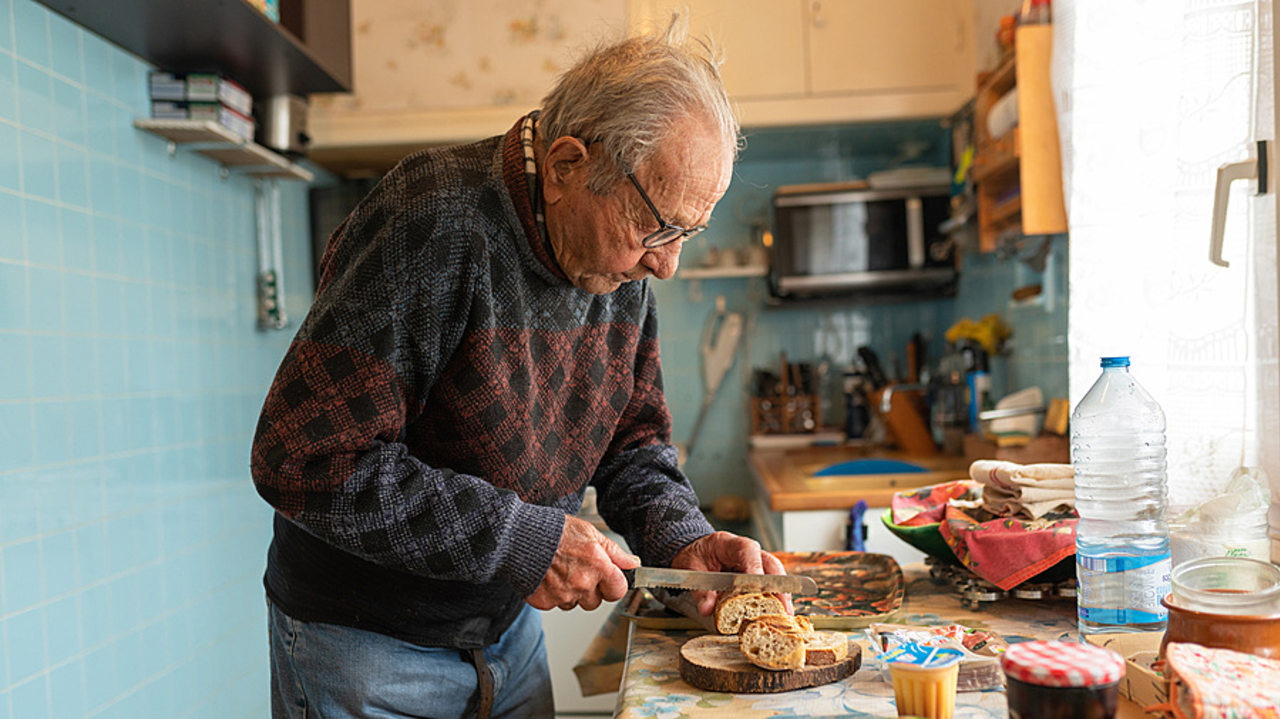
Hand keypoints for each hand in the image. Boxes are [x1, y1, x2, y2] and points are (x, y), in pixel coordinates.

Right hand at [527, 514, 639, 611]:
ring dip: (570, 593)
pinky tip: (547, 576)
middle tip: (577, 570)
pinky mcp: (545, 601)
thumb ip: (614, 552)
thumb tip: (633, 563)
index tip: (607, 578)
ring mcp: (563, 595)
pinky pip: (555, 605)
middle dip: (590, 590)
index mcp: (598, 566)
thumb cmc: (555, 531)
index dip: (613, 584)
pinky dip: (552, 594)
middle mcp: (582, 583)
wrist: (520, 536)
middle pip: (595, 601)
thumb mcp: (590, 532)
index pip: (618, 590)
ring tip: (560, 570)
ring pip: (574, 604)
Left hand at [670, 531, 790, 616]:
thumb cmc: (696, 555)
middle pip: (770, 564)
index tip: (757, 587)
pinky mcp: (757, 574)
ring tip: (785, 614)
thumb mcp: (690, 569)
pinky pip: (771, 583)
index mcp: (730, 543)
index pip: (748, 551)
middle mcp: (748, 551)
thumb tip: (707, 608)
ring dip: (781, 594)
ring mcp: (756, 562)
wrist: (695, 550)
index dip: (755, 568)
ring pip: (775, 574)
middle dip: (778, 586)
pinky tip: (779, 613)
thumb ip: (699, 589)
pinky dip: (776, 598)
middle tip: (782, 608)